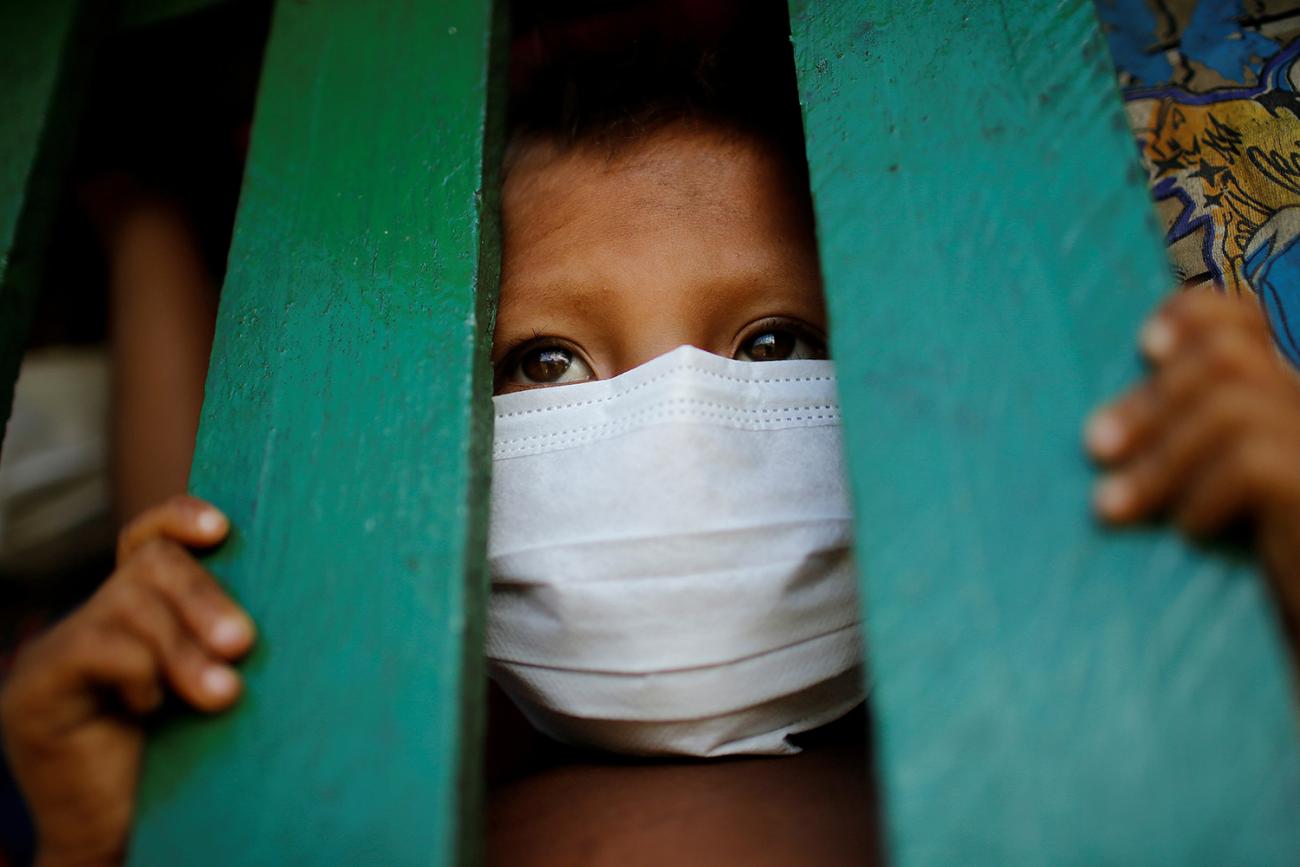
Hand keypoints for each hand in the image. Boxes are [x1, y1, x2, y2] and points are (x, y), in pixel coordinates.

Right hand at [0, 496, 252, 866]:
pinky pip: (98, 647)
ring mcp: (57, 653)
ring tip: (221, 694)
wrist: (124, 841)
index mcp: (140, 616)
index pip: (147, 540)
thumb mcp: (215, 687)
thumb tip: (281, 605)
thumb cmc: (191, 763)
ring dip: (183, 647)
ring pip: (129, 604)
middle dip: (204, 598)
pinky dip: (139, 672)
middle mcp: (94, 622)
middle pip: (150, 565)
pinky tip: (151, 710)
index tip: (222, 528)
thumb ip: (226, 642)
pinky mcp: (34, 691)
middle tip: (243, 644)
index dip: (180, 518)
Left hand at [1086, 290, 1299, 630]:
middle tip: (1095, 448)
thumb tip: (1105, 422)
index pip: (1249, 318)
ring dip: (1159, 457)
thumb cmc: (1262, 568)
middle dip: (1150, 401)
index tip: (1145, 347)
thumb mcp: (1214, 487)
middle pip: (1228, 356)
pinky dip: (1204, 495)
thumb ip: (1188, 435)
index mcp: (1290, 393)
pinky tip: (1189, 534)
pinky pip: (1252, 463)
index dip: (1195, 315)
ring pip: (1231, 405)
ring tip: (1111, 506)